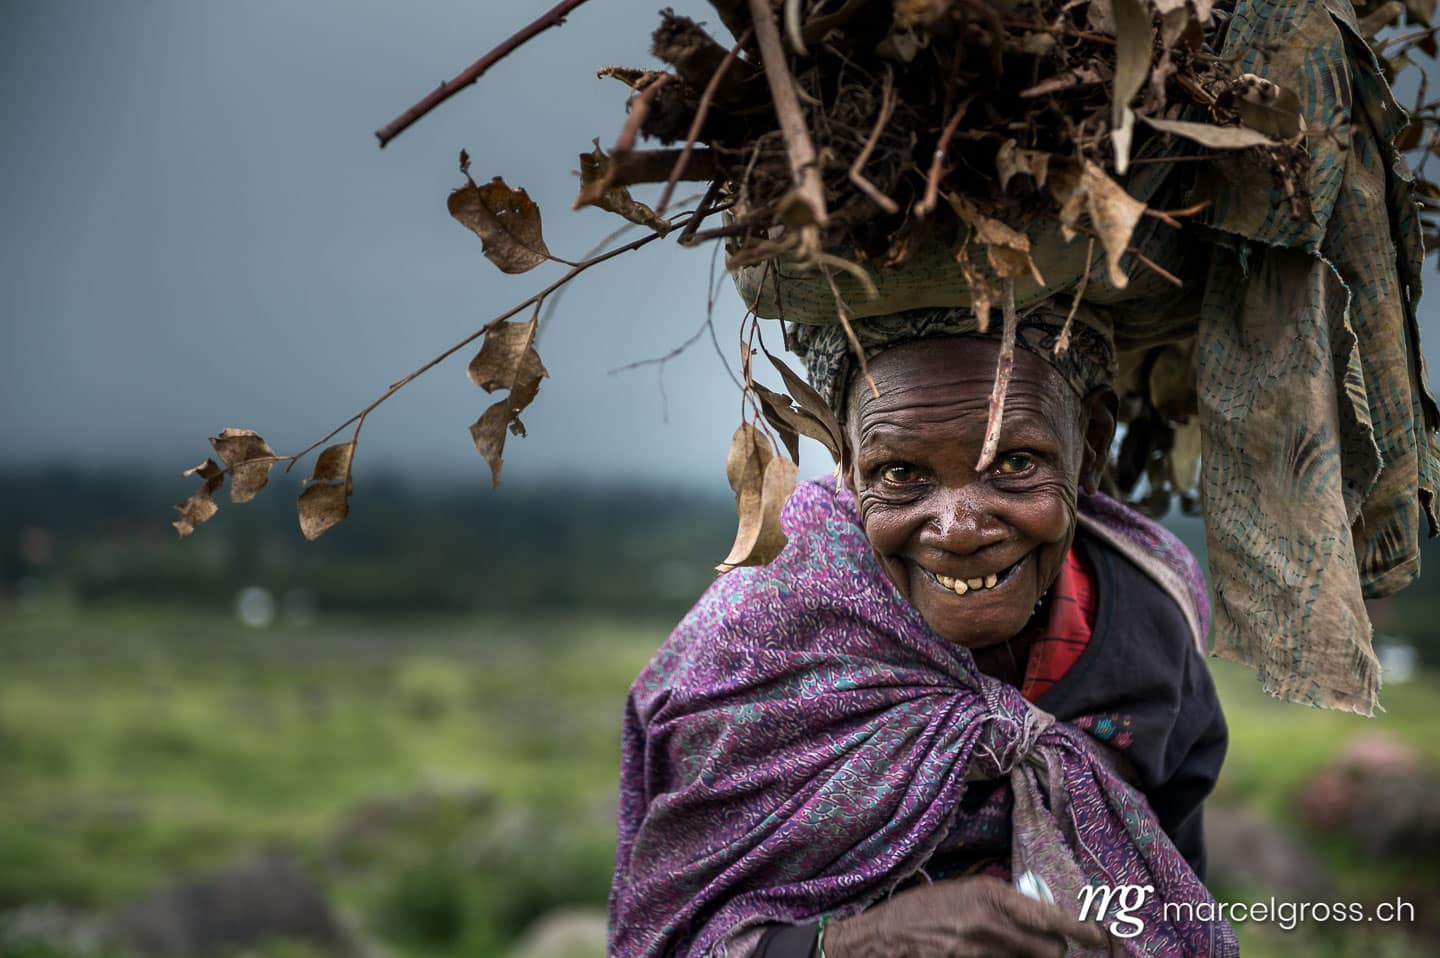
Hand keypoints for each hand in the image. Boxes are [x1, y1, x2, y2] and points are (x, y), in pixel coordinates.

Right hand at [822, 875, 1108, 957]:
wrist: (884, 938)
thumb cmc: (921, 908)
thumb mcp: (963, 890)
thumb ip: (1000, 901)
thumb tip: (1035, 912)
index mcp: (989, 896)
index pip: (1049, 917)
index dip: (1080, 929)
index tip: (1098, 935)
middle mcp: (990, 925)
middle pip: (1050, 950)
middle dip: (1055, 950)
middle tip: (1049, 945)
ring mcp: (981, 953)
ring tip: (1014, 948)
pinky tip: (998, 955)